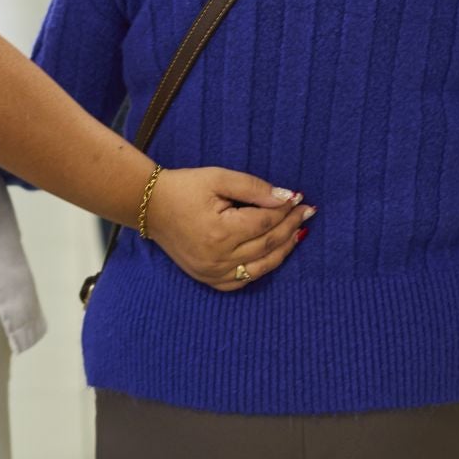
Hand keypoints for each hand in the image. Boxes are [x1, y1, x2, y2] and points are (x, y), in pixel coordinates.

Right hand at [142, 168, 311, 292]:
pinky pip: (243, 281)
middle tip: (307, 213)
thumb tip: (287, 198)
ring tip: (299, 233)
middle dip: (290, 227)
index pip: (265, 223)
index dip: (286, 210)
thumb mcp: (218, 178)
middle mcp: (218, 257)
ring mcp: (213, 272)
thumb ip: (254, 188)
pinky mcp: (208, 279)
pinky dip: (262, 269)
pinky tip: (274, 255)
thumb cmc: (184, 188)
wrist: (151, 207)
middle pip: (267, 244)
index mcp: (220, 231)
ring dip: (284, 250)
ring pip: (261, 266)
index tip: (301, 199)